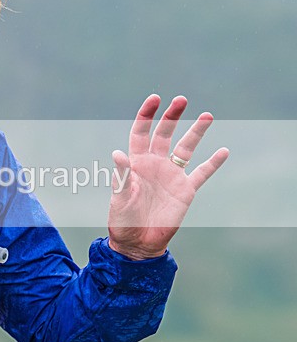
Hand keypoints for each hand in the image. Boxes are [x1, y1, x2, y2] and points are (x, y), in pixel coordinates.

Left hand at [108, 95, 228, 259]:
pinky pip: (202, 173)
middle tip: (181, 100)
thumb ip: (121, 177)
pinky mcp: (185, 190)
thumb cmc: (122, 221)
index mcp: (136, 163)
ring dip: (196, 132)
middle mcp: (155, 165)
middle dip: (172, 116)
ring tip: (207, 115)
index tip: (155, 99)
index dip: (147, 115)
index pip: (141, 133)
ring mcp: (171, 176)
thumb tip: (118, 153)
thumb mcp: (119, 199)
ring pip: (185, 148)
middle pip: (164, 134)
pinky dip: (213, 163)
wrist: (137, 243)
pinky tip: (223, 151)